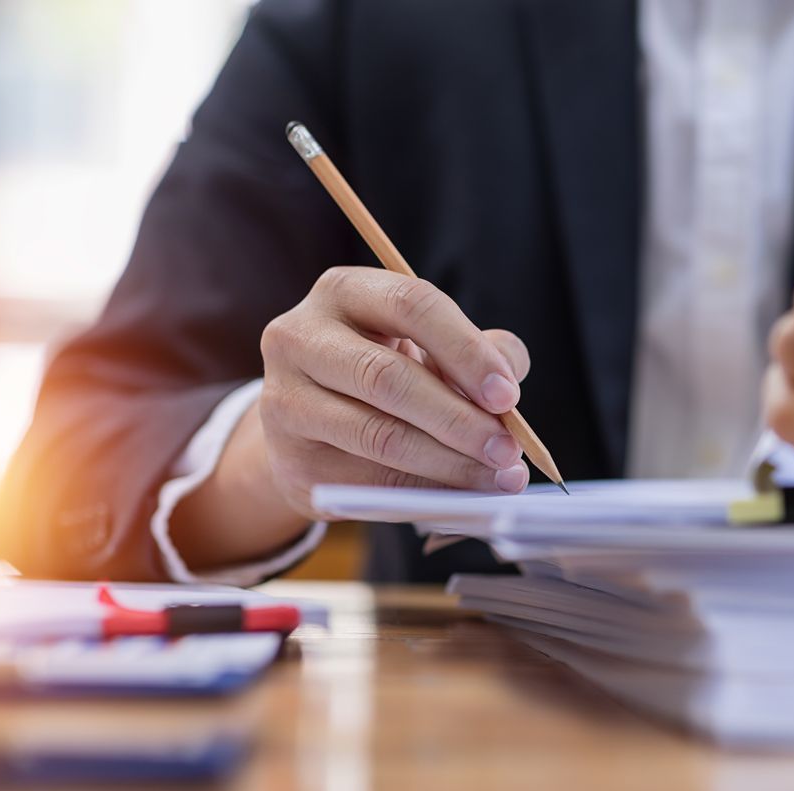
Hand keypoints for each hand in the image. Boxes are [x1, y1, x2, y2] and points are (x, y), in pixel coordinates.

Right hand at [173, 267, 529, 567]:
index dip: (465, 351)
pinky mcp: (289, 458)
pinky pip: (367, 482)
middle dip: (458, 418)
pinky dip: (423, 492)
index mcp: (344, 291)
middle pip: (386, 377)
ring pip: (377, 435)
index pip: (411, 306)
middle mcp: (299, 336)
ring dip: (448, 463)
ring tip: (496, 477)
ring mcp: (285, 398)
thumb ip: (478, 353)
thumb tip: (508, 387)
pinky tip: (459, 495)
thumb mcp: (428, 346)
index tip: (508, 396)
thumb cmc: (383, 371)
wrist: (310, 424)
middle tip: (507, 450)